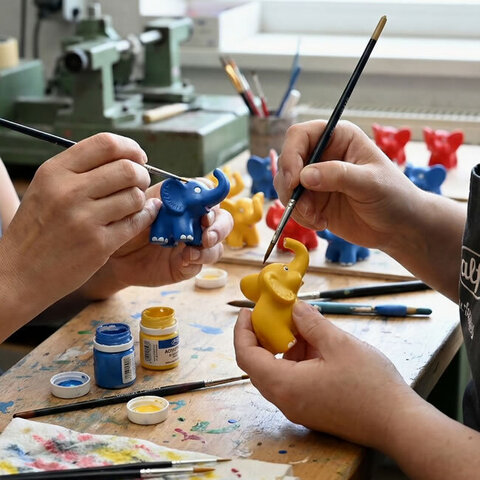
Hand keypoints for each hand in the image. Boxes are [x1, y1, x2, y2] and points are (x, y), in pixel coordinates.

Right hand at [1, 133, 158, 316]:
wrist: (19, 273)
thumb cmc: (36, 230)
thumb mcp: (46, 188)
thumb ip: (80, 171)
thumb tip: (125, 158)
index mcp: (55, 172)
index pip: (106, 143)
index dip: (131, 148)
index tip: (138, 158)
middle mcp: (69, 191)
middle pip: (127, 169)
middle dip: (142, 174)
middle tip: (140, 182)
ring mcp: (85, 219)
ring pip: (135, 196)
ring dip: (142, 198)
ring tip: (134, 203)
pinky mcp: (99, 244)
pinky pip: (136, 222)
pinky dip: (146, 216)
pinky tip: (144, 215)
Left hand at [80, 182, 233, 297]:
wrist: (112, 254)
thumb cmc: (124, 224)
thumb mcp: (135, 208)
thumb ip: (150, 203)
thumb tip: (163, 202)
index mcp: (184, 201)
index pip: (208, 194)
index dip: (212, 199)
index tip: (205, 209)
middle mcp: (194, 221)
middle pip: (222, 220)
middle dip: (219, 227)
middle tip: (207, 235)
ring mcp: (193, 244)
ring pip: (217, 245)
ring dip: (210, 248)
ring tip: (192, 252)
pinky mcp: (187, 265)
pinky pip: (200, 264)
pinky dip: (197, 261)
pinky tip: (185, 259)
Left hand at [234, 301, 414, 447]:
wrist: (398, 424)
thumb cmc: (370, 384)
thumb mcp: (338, 343)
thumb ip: (310, 323)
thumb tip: (293, 308)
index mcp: (285, 385)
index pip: (246, 356)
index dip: (242, 331)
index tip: (247, 311)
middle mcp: (285, 400)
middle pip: (258, 365)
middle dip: (261, 337)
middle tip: (273, 315)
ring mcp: (298, 408)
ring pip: (277, 372)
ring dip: (283, 348)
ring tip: (301, 327)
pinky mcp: (311, 410)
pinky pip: (292, 381)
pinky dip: (296, 361)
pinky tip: (315, 345)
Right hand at [274, 120, 423, 249]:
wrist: (398, 227)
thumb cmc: (393, 196)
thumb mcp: (370, 183)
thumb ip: (339, 175)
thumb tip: (305, 176)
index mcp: (338, 138)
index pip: (300, 136)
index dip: (291, 155)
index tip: (295, 181)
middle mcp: (322, 155)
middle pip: (287, 161)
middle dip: (289, 186)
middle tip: (303, 207)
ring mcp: (316, 178)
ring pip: (285, 185)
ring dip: (295, 205)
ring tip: (317, 218)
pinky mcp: (312, 200)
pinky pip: (292, 205)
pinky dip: (300, 216)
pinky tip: (321, 223)